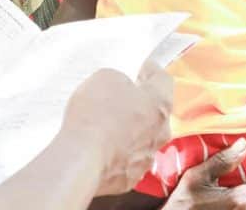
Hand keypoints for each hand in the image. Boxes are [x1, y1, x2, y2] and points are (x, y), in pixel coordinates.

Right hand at [63, 61, 172, 196]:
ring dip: (128, 127)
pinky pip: (126, 157)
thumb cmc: (96, 114)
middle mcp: (160, 133)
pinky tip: (99, 143)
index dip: (150, 70)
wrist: (82, 159)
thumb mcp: (106, 77)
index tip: (141, 67)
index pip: (163, 80)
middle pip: (155, 110)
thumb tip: (121, 88)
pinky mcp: (129, 178)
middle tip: (120, 93)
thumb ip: (120, 79)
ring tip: (104, 120)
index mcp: (160, 104)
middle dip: (140, 101)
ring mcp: (146, 158)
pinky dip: (116, 149)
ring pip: (142, 136)